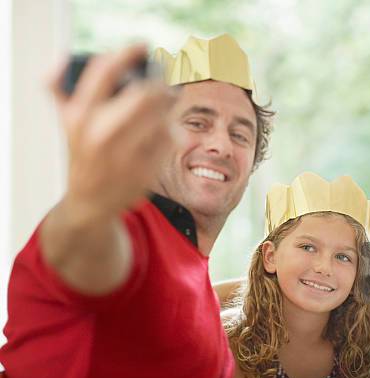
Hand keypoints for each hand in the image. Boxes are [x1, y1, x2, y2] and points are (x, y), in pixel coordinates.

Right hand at [48, 44, 176, 225]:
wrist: (90, 202)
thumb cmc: (82, 154)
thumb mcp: (67, 123)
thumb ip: (61, 90)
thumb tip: (64, 60)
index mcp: (79, 116)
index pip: (105, 72)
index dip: (127, 53)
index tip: (142, 46)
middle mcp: (101, 134)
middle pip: (145, 93)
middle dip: (159, 83)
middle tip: (165, 80)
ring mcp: (125, 155)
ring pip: (162, 116)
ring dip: (168, 106)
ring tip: (166, 105)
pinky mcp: (146, 170)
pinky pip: (170, 139)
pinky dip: (171, 131)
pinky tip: (165, 132)